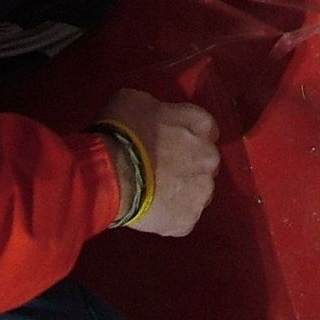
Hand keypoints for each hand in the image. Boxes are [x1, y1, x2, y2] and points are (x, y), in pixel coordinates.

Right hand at [96, 89, 219, 236]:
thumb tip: (152, 116)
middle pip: (203, 161)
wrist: (111, 173)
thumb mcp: (134, 100)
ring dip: (180, 191)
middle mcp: (209, 156)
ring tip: (153, 194)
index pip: (204, 128)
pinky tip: (149, 211)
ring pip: (196, 192)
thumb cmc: (121, 130)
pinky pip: (181, 218)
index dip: (185, 135)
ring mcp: (202, 190)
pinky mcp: (188, 219)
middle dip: (187, 164)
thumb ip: (156, 108)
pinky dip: (168, 216)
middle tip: (159, 169)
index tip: (170, 142)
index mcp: (199, 123)